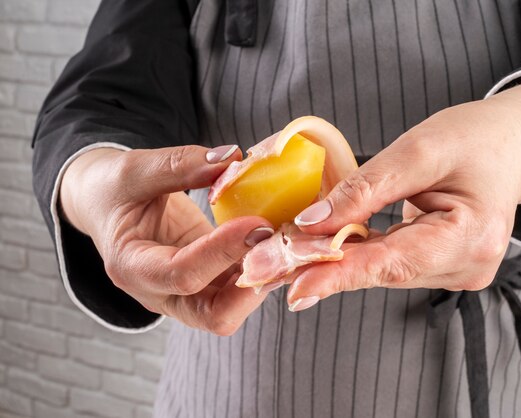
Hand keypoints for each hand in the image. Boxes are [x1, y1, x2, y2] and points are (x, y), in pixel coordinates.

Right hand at [60, 145, 274, 334]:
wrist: (107, 207)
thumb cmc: (114, 189)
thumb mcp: (134, 169)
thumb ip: (179, 165)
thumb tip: (232, 158)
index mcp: (131, 267)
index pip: (182, 274)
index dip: (222, 252)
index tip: (258, 224)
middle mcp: (159, 293)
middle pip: (214, 316)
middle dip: (253, 287)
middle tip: (280, 247)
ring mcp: (185, 295)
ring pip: (234, 309)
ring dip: (264, 280)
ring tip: (289, 244)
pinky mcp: (206, 284)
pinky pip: (238, 290)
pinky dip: (262, 271)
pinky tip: (280, 243)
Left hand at [287, 78, 520, 309]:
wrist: (512, 145)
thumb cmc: (475, 138)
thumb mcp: (420, 149)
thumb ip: (367, 189)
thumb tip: (313, 222)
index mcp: (473, 235)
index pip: (394, 262)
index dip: (340, 274)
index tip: (294, 286)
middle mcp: (469, 265)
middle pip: (384, 271)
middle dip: (325, 267)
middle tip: (268, 266)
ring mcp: (459, 272)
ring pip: (385, 271)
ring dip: (339, 261)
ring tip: (290, 252)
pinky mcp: (447, 268)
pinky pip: (394, 265)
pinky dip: (361, 254)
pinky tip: (330, 245)